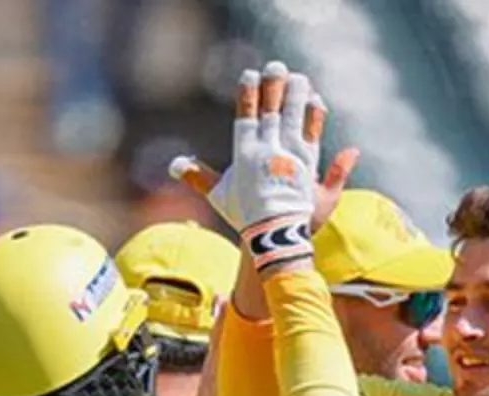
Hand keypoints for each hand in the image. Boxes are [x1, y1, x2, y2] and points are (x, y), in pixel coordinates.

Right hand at [172, 67, 358, 234]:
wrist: (272, 236)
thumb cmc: (244, 216)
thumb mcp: (218, 195)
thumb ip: (198, 176)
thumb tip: (174, 164)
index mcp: (244, 155)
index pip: (246, 117)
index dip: (248, 95)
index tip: (249, 76)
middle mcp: (267, 152)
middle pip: (272, 111)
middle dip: (274, 87)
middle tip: (276, 67)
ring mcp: (289, 157)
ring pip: (294, 118)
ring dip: (297, 95)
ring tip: (299, 78)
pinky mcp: (307, 165)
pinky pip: (312, 134)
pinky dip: (314, 117)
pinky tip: (315, 100)